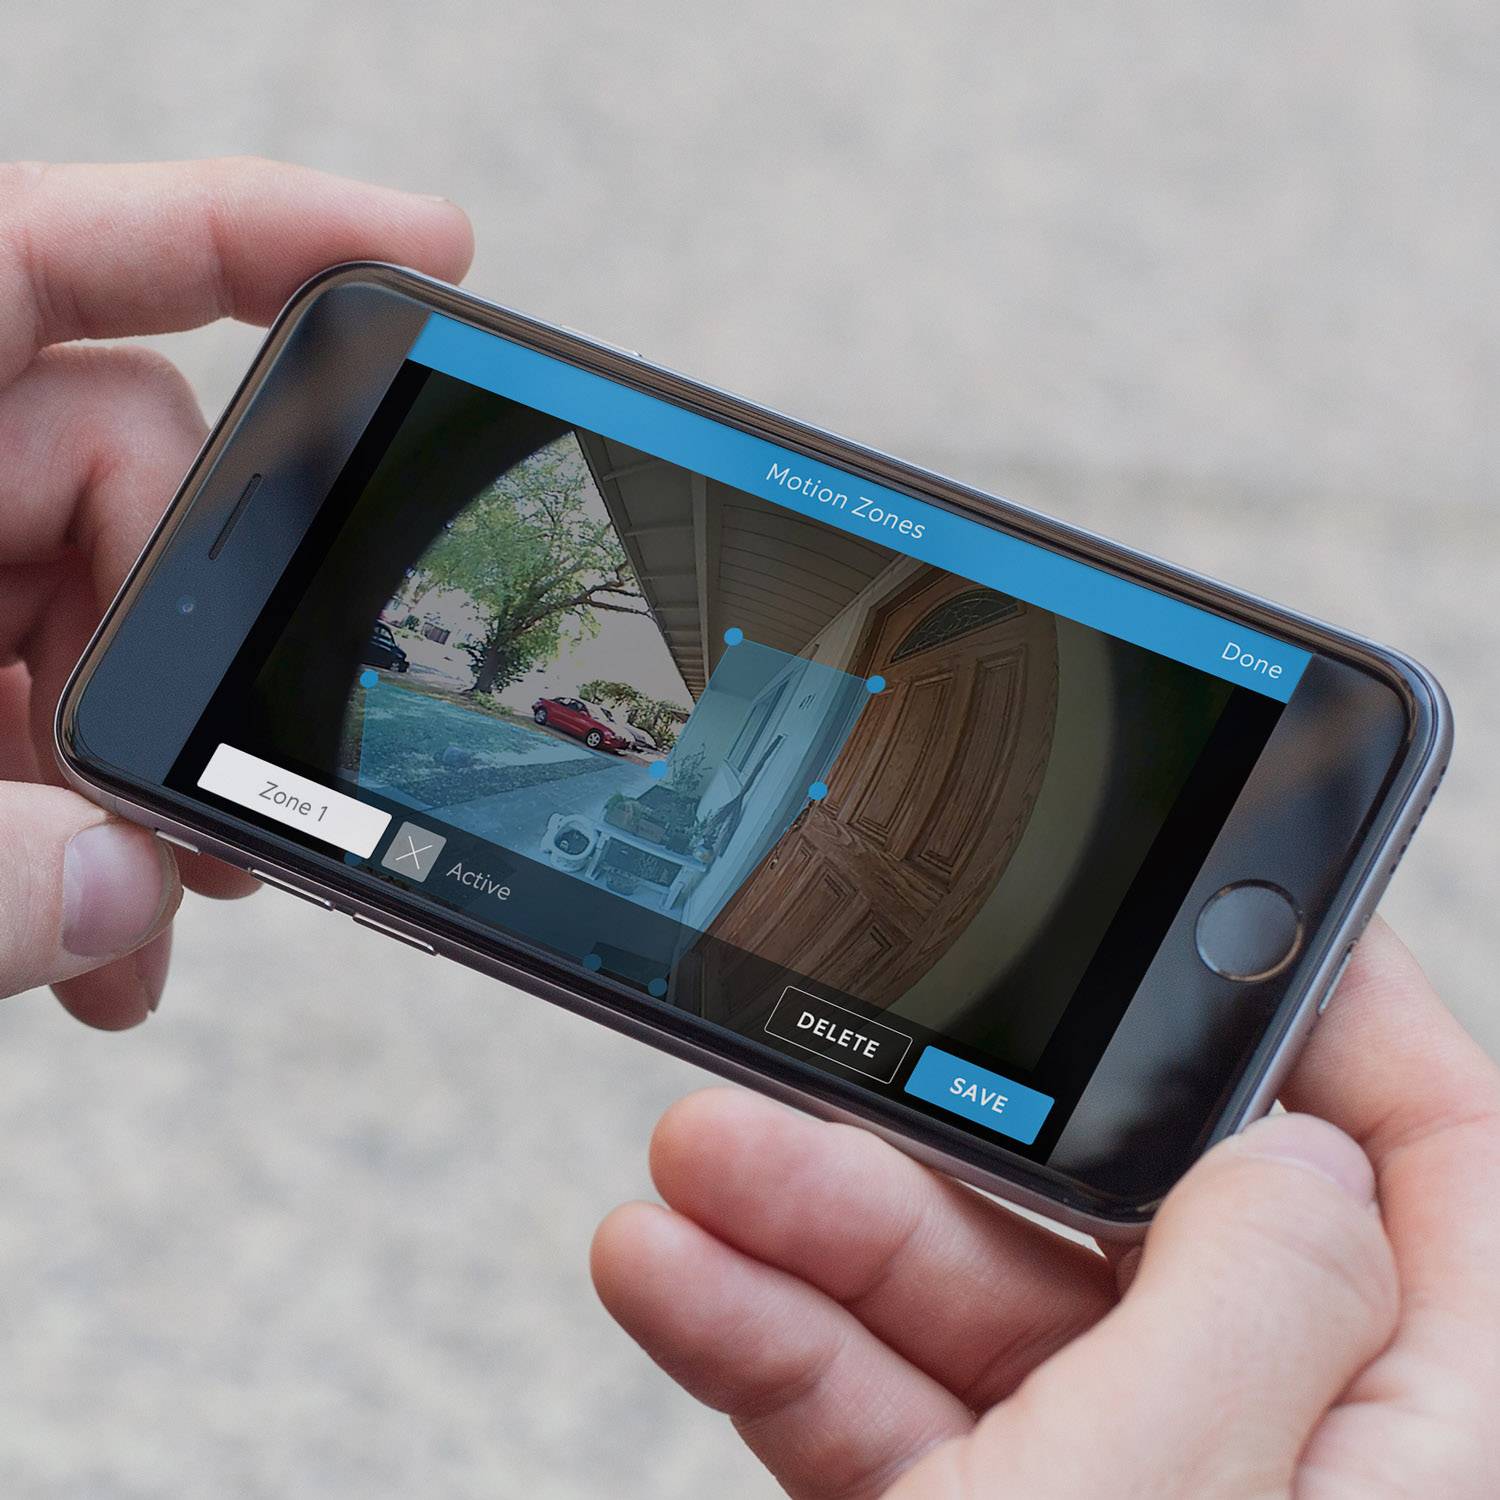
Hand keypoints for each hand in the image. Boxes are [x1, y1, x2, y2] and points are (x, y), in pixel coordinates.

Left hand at [0, 158, 471, 1026]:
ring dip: (131, 772)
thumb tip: (114, 899)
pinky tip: (88, 933)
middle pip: (115, 469)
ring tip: (136, 924)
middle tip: (200, 823)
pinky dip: (72, 819)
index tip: (424, 244)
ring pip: (92, 610)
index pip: (61, 249)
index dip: (260, 231)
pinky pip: (32, 702)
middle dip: (180, 647)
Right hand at [593, 919, 1499, 1496]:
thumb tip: (1287, 1137)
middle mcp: (1304, 1482)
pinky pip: (909, 1426)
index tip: (1210, 905)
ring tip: (694, 1170)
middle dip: (961, 1146)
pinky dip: (791, 1353)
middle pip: (1147, 1232)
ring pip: (997, 1325)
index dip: (1337, 1013)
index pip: (1447, 1164)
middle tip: (829, 1063)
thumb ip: (1269, 1287)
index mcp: (1437, 1462)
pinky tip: (688, 1279)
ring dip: (825, 1239)